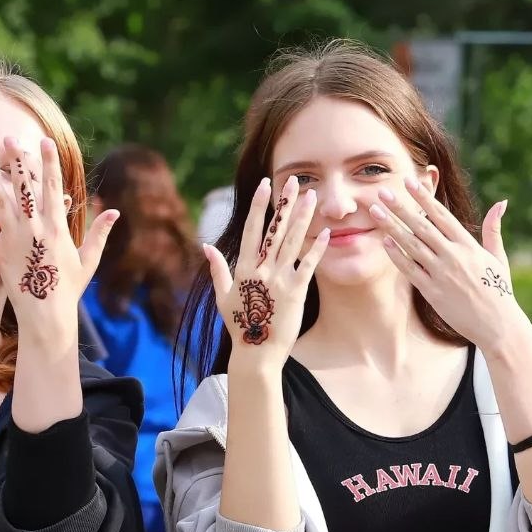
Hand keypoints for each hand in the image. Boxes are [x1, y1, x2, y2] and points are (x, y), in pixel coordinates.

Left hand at [0, 137, 117, 342]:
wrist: (46, 316)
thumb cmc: (69, 290)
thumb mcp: (88, 260)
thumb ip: (99, 233)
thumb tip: (114, 211)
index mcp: (57, 227)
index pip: (52, 187)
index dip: (48, 162)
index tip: (43, 140)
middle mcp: (34, 229)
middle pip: (24, 188)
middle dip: (16, 162)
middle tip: (7, 140)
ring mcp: (15, 240)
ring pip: (0, 204)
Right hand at [205, 177, 328, 367]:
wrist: (256, 351)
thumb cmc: (239, 325)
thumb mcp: (222, 296)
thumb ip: (217, 269)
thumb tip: (206, 246)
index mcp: (243, 268)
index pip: (252, 229)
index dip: (260, 206)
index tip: (265, 185)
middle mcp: (261, 270)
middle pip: (275, 230)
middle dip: (284, 203)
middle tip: (293, 180)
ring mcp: (279, 279)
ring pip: (292, 242)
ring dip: (303, 218)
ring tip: (311, 197)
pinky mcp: (296, 292)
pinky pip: (308, 265)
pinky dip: (317, 249)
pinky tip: (326, 233)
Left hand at [372, 178, 526, 350]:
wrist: (498, 325)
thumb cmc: (498, 290)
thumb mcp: (497, 257)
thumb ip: (493, 229)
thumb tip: (501, 202)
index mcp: (469, 245)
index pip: (442, 215)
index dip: (424, 198)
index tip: (409, 182)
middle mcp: (454, 256)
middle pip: (422, 226)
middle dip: (401, 207)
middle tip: (382, 191)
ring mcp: (442, 274)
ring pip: (411, 245)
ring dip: (391, 227)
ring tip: (375, 212)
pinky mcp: (432, 292)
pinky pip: (410, 270)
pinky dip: (397, 255)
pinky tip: (384, 242)